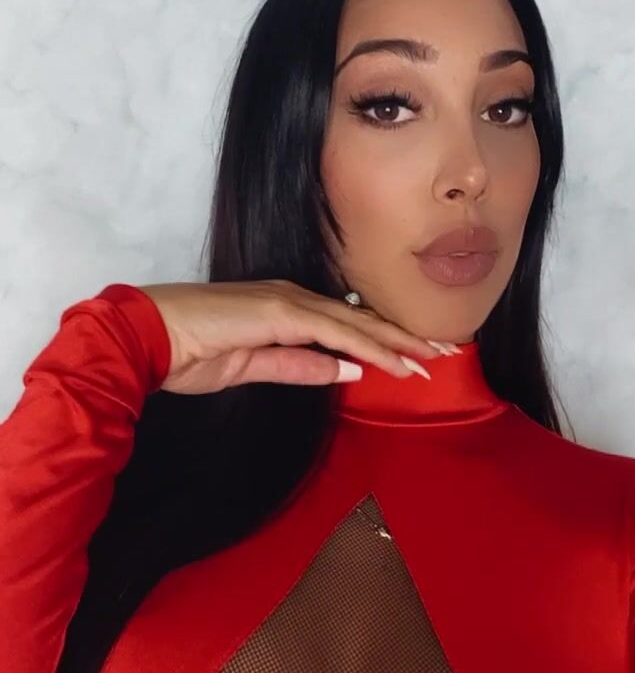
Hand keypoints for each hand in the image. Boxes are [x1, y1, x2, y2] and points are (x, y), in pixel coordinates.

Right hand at [138, 280, 454, 394]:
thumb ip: (299, 368)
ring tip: (432, 358)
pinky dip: (366, 347)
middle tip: (447, 350)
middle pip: (362, 319)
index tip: (419, 355)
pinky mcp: (280, 312)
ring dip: (396, 342)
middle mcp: (294, 298)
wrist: (148, 337)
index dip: (385, 340)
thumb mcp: (253, 367)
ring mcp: (288, 302)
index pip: (347, 326)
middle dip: (405, 336)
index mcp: (287, 309)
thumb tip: (347, 374)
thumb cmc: (189, 352)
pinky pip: (334, 332)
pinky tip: (391, 362)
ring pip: (355, 323)